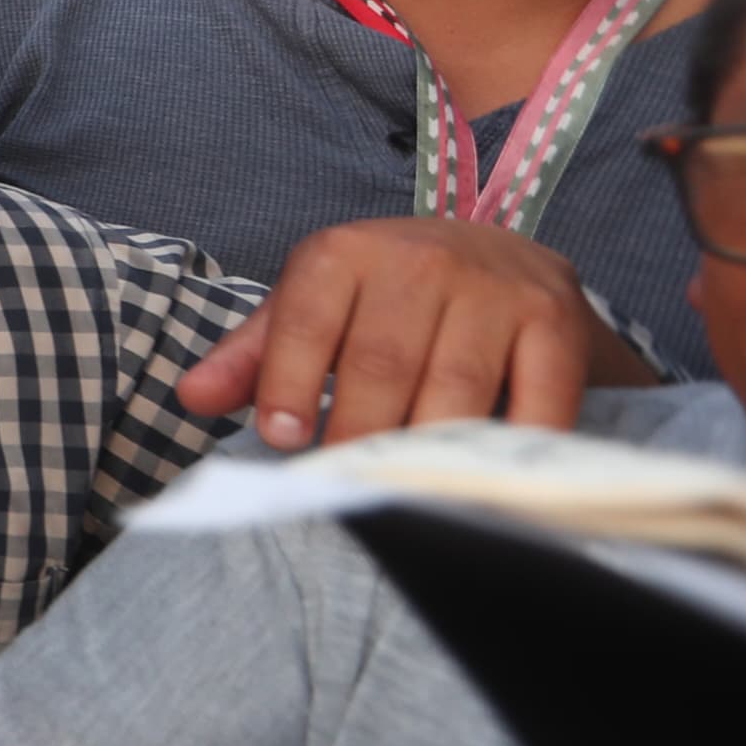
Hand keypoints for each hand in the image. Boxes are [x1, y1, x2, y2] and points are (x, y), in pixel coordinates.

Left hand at [175, 217, 630, 450]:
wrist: (499, 258)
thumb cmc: (384, 298)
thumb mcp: (311, 309)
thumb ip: (252, 356)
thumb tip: (191, 398)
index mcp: (344, 252)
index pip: (306, 325)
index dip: (289, 387)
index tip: (284, 442)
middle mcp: (421, 259)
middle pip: (380, 365)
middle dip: (357, 434)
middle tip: (345, 483)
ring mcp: (494, 287)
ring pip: (451, 388)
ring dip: (425, 450)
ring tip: (402, 493)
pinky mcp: (554, 320)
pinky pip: (536, 397)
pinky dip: (512, 446)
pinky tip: (485, 480)